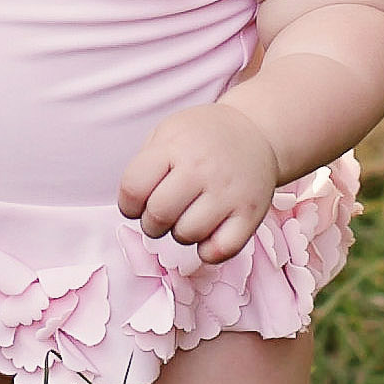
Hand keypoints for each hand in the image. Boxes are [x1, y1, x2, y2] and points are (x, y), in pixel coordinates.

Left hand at [117, 104, 283, 264]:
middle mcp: (203, 169)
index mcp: (176, 147)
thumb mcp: (167, 133)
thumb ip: (145, 165)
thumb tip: (132, 204)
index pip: (133, 188)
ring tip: (188, 217)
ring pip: (187, 235)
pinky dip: (208, 252)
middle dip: (151, 223)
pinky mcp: (251, 214)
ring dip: (180, 234)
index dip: (128, 204)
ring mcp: (229, 193)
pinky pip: (221, 250)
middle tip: (161, 215)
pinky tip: (207, 234)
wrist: (255, 132)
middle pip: (159, 215)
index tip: (136, 204)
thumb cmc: (202, 138)